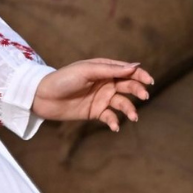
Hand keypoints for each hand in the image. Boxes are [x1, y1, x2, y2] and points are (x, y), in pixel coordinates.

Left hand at [32, 59, 153, 130]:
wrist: (43, 97)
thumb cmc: (64, 79)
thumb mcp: (87, 71)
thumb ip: (110, 70)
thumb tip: (135, 65)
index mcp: (105, 69)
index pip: (128, 70)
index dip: (140, 74)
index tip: (149, 81)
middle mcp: (106, 83)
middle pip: (128, 86)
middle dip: (138, 91)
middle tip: (144, 96)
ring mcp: (102, 98)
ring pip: (122, 103)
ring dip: (129, 109)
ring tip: (132, 116)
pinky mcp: (95, 112)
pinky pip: (110, 117)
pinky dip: (114, 122)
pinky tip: (114, 126)